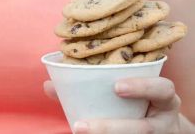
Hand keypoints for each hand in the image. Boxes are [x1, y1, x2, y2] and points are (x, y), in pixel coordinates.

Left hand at [44, 77, 194, 133]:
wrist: (163, 127)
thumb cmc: (137, 102)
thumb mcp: (126, 90)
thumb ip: (91, 85)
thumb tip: (49, 85)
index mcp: (163, 97)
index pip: (163, 88)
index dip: (143, 87)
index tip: (116, 87)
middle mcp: (164, 119)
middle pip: (143, 128)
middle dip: (111, 128)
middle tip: (80, 127)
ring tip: (79, 133)